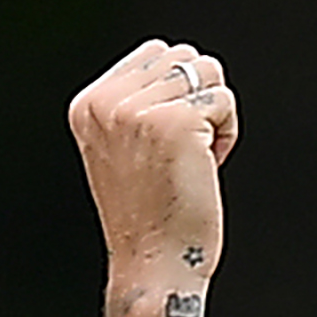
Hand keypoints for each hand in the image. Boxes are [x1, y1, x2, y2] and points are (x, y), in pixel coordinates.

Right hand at [67, 39, 238, 277]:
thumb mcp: (125, 148)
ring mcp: (138, 110)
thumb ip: (138, 102)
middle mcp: (107, 102)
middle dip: (199, 100)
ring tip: (196, 158)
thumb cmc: (152, 213)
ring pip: (208, 73)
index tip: (168, 142)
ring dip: (215, 115)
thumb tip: (184, 60)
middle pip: (184, 56)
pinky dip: (228, 133)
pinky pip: (224, 100)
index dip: (178, 93)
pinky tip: (209, 166)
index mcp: (88, 104)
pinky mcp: (175, 122)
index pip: (156, 52)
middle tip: (186, 152)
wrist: (154, 263)